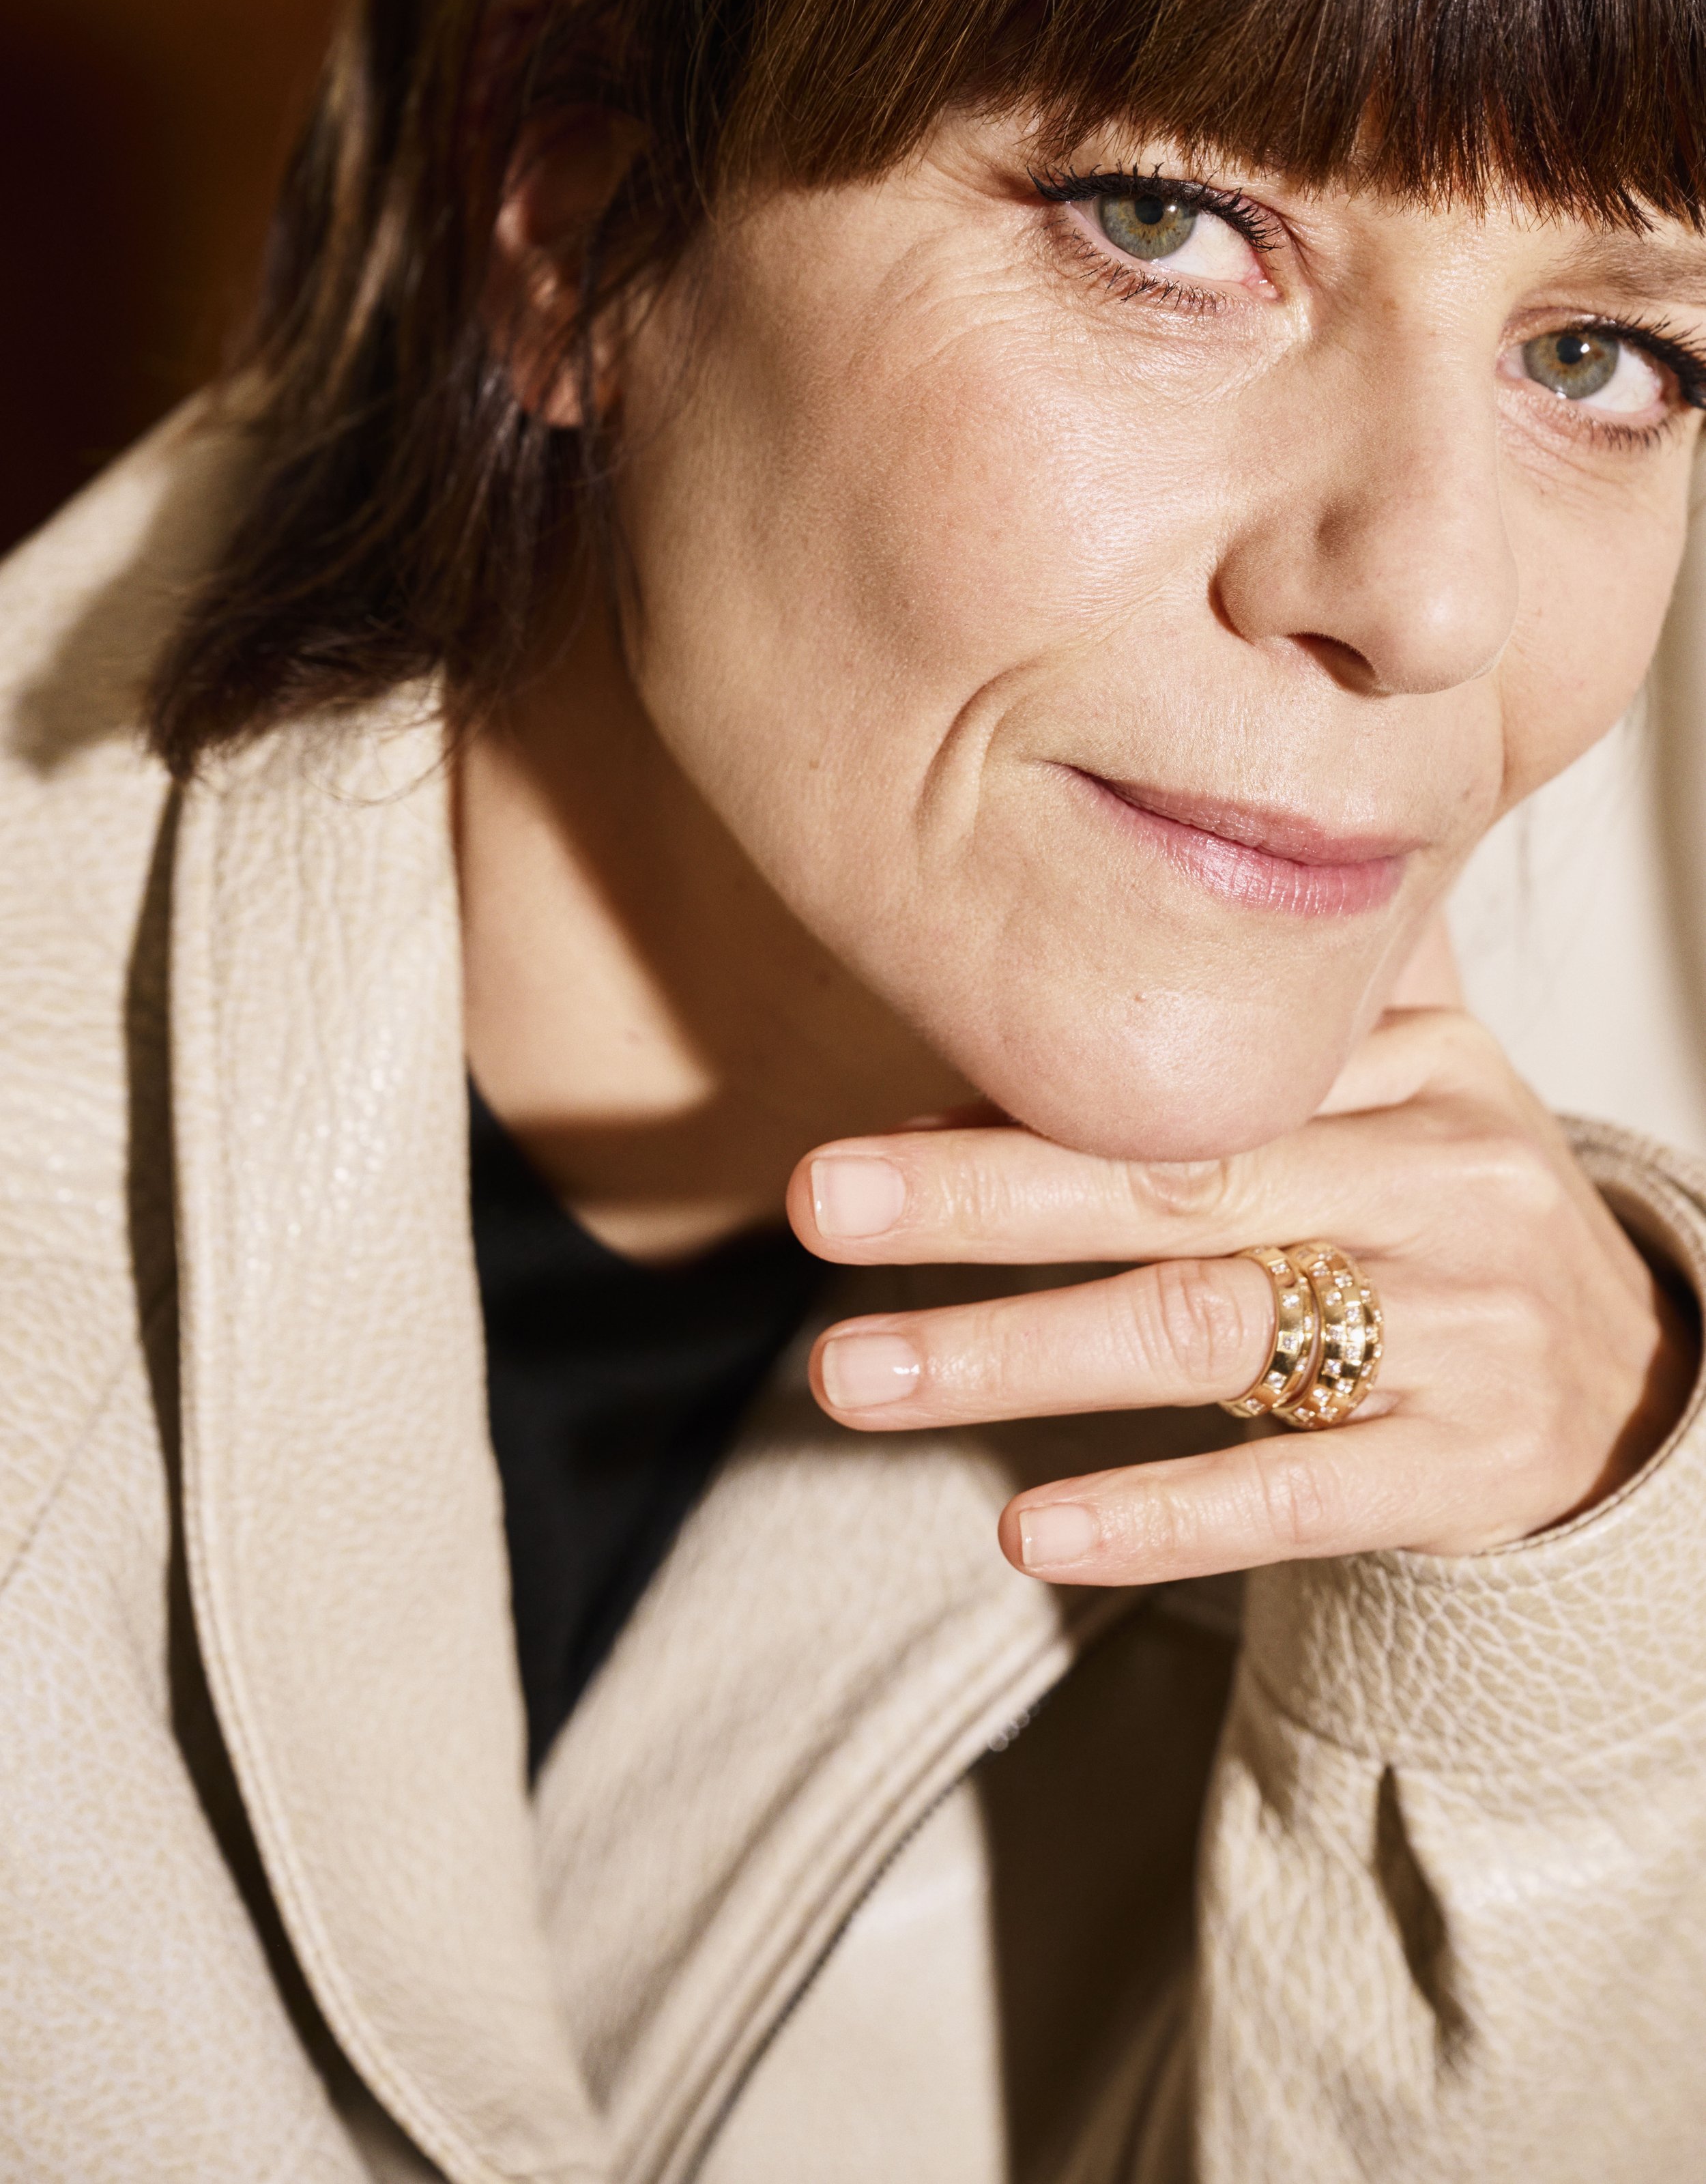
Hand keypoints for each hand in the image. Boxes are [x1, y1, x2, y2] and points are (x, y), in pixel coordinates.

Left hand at [788, 1010, 1697, 1581]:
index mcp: (1410, 1066)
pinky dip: (1155, 1511)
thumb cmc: (1444, 1221)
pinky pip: (1293, 1490)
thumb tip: (956, 1091)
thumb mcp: (1376, 1114)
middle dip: (979, 1196)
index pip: (1187, 1079)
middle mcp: (1437, 1179)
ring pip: (1204, 1329)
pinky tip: (1028, 1528)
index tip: (860, 1136)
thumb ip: (1211, 1086)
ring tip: (852, 1373)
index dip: (1013, 1105)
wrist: (1636, 1378)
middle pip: (1176, 1181)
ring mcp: (1462, 1325)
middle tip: (816, 1204)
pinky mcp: (1469, 1466)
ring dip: (1012, 1353)